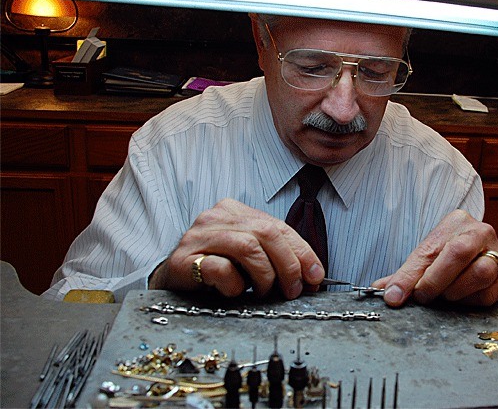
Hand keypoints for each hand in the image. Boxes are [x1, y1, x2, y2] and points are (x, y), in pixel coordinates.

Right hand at [149, 198, 324, 298]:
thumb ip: (275, 256)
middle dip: (288, 264)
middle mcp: (216, 216)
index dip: (302, 252)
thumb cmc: (215, 270)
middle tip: (293, 290)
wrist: (174, 282)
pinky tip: (235, 291)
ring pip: (248, 247)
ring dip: (265, 275)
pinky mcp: (185, 259)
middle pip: (266, 233)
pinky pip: (221, 268)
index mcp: (235, 210)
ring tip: (265, 293)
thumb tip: (312, 275)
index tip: (316, 276)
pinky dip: (236, 284)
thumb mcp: (248, 257)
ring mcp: (198, 236)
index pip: (278, 226)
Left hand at [372, 210, 497, 306]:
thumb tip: (381, 291)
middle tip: (422, 296)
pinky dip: (472, 301)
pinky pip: (492, 293)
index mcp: (455, 222)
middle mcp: (481, 232)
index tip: (394, 296)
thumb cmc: (448, 255)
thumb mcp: (425, 258)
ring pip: (480, 273)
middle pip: (458, 253)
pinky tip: (462, 299)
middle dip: (435, 281)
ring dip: (456, 291)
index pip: (429, 249)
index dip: (408, 276)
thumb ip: (404, 274)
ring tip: (444, 295)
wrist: (480, 255)